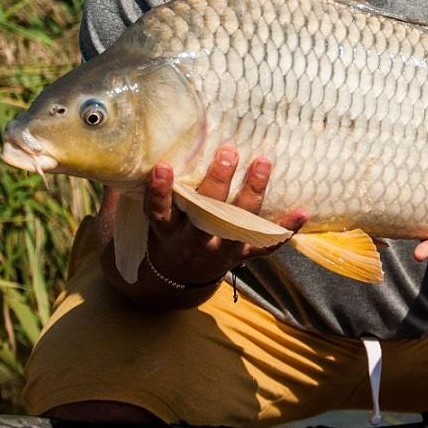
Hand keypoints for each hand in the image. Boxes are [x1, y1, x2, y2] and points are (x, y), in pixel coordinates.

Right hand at [144, 144, 307, 285]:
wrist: (176, 277)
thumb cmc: (164, 230)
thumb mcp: (148, 216)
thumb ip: (140, 190)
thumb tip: (124, 150)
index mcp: (166, 230)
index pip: (159, 211)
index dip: (160, 192)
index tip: (162, 167)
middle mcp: (193, 241)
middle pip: (206, 215)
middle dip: (218, 183)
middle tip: (228, 152)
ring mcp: (220, 250)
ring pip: (238, 225)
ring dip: (252, 194)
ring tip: (263, 162)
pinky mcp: (241, 255)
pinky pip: (265, 245)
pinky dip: (285, 229)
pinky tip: (303, 211)